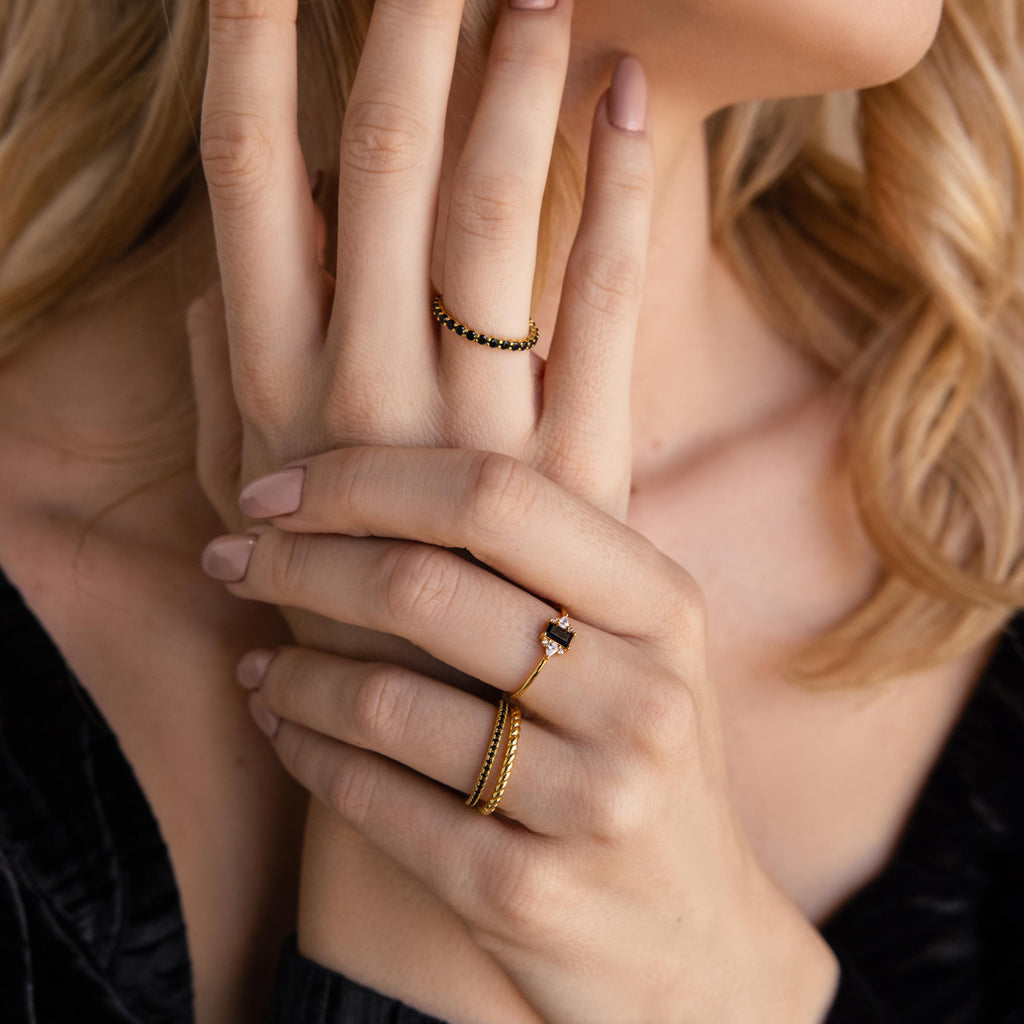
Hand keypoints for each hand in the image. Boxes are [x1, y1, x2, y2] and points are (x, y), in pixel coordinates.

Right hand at [188, 0, 653, 534]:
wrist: (448, 703)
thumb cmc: (341, 583)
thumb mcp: (250, 490)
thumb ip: (221, 384)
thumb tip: (216, 280)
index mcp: (274, 381)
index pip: (247, 173)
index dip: (248, 44)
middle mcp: (366, 388)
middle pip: (383, 160)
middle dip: (408, 22)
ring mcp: (477, 425)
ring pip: (493, 209)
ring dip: (517, 76)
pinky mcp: (577, 456)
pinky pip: (603, 297)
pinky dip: (620, 185)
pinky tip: (627, 96)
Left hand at [201, 445, 840, 1023]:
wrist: (691, 939)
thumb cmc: (638, 760)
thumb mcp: (636, 647)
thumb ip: (549, 561)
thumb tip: (383, 471)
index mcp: (662, 606)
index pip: (494, 496)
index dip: (364, 479)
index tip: (276, 493)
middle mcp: (641, 696)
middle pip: (426, 586)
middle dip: (297, 562)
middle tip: (231, 559)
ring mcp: (593, 801)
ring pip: (386, 700)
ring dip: (291, 671)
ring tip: (258, 661)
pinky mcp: (527, 892)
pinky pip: (377, 802)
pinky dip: (305, 754)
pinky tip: (282, 728)